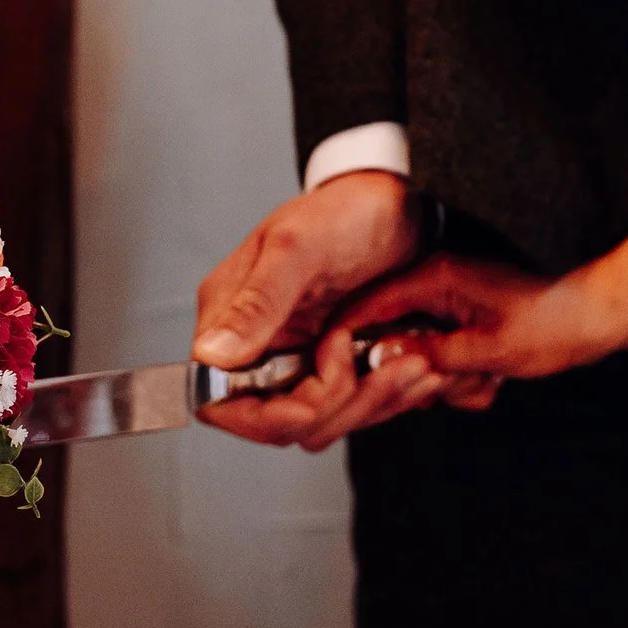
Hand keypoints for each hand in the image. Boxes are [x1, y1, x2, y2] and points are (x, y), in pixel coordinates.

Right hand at [193, 171, 423, 447]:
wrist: (397, 203)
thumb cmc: (345, 210)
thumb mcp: (299, 247)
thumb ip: (257, 302)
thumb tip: (213, 354)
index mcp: (229, 316)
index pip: (218, 400)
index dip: (265, 417)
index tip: (314, 400)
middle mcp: (257, 344)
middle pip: (273, 422)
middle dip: (330, 409)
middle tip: (377, 366)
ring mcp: (296, 358)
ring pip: (317, 424)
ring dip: (366, 405)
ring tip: (411, 366)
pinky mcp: (332, 366)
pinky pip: (349, 409)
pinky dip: (384, 398)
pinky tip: (414, 371)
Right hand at [345, 253, 627, 392]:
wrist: (605, 313)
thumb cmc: (557, 321)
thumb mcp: (489, 349)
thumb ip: (428, 355)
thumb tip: (379, 360)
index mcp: (437, 278)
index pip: (367, 305)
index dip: (345, 339)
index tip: (334, 372)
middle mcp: (439, 284)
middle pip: (391, 337)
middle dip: (418, 373)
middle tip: (449, 386)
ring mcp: (453, 303)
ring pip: (421, 355)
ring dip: (449, 380)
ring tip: (486, 379)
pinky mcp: (467, 320)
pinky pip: (447, 357)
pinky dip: (467, 377)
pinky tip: (496, 379)